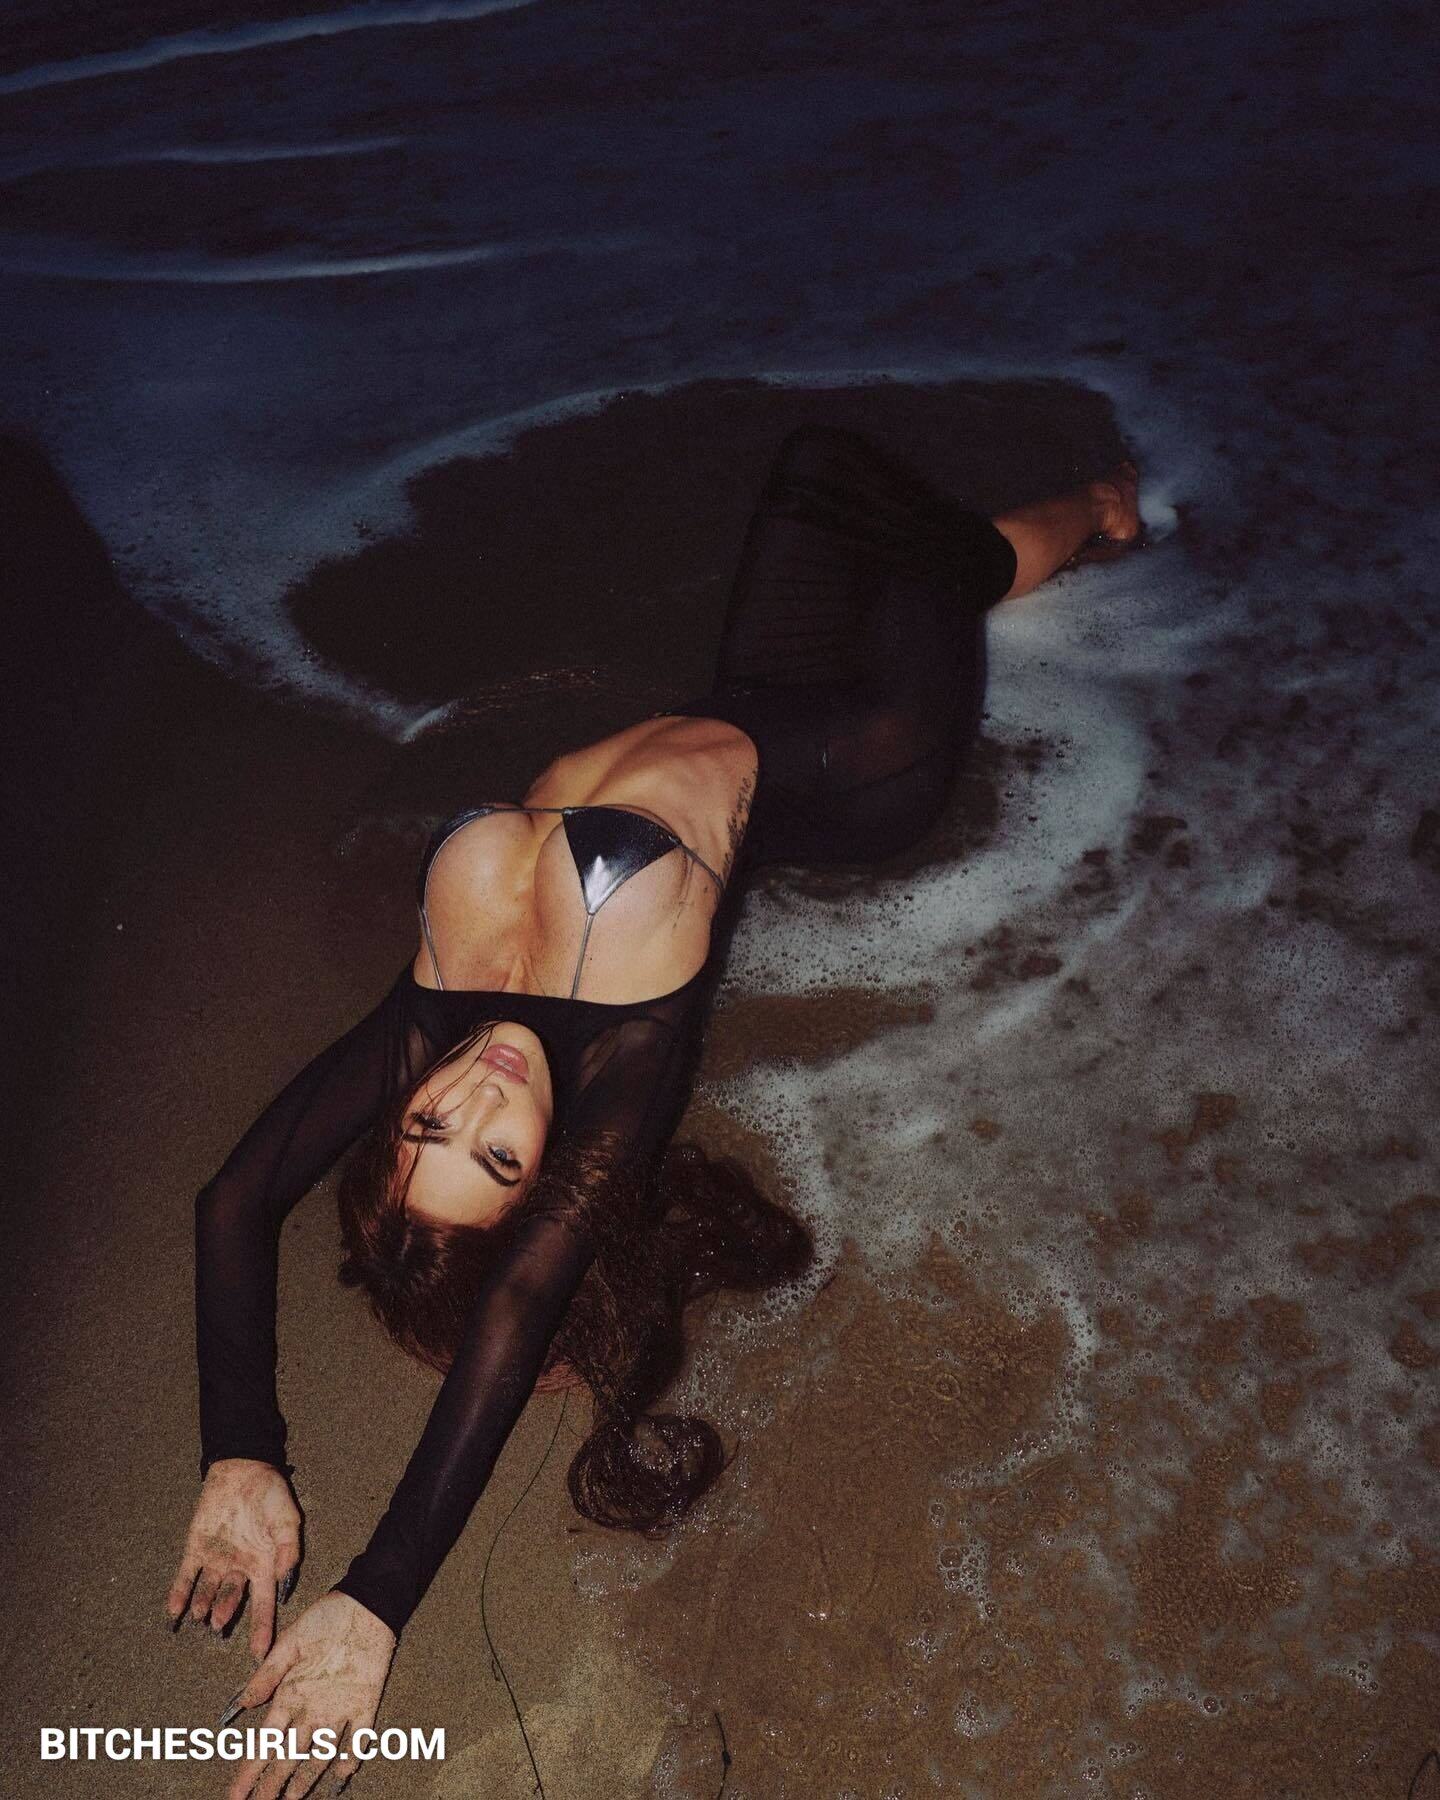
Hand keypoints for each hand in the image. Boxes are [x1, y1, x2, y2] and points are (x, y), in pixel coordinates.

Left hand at [166, 1459, 301, 1658]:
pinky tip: (174, 1610)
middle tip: (219, 1625)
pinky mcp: (195, 1549)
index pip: (263, 1603)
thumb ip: (288, 1548)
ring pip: (208, 1591)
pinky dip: (179, 1593)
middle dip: (226, 1614)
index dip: (262, 1628)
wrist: (244, 1470)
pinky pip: (186, 1576)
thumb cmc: (271, 1495)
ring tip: (201, 1615)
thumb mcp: (288, 1519)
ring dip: (204, 1605)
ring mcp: (216, 1560)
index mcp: (263, 1565)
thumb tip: (283, 1578)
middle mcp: (239, 1569)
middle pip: (231, 1599)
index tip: (260, 1653)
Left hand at [221, 1593, 395, 1799]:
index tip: (235, 1797)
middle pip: (289, 1758)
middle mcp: (315, 1709)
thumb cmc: (325, 1618)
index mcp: (292, 1694)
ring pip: (321, 1756)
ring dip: (305, 1780)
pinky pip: (359, 1740)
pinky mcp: (367, 1704)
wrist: (369, 1604)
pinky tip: (341, 1776)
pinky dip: (350, 1759)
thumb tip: (240, 1705)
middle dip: (270, 1787)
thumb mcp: (289, 1641)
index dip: (248, 1773)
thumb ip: (265, 1675)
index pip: (265, 1743)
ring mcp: (343, 1710)